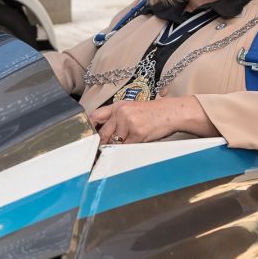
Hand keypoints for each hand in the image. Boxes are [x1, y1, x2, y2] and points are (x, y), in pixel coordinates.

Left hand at [89, 96, 215, 144]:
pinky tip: (132, 147)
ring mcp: (129, 123)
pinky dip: (126, 151)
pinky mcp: (137, 134)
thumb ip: (116, 118)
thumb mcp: (131, 109)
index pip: (95, 117)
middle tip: (98, 152)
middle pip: (103, 134)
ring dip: (116, 148)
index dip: (89, 129)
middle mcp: (121, 113)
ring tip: (121, 148)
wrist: (171, 112)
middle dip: (101, 144)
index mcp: (118, 106)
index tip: (86, 138)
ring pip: (115, 143)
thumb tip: (101, 134)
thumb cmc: (152, 113)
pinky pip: (126, 147)